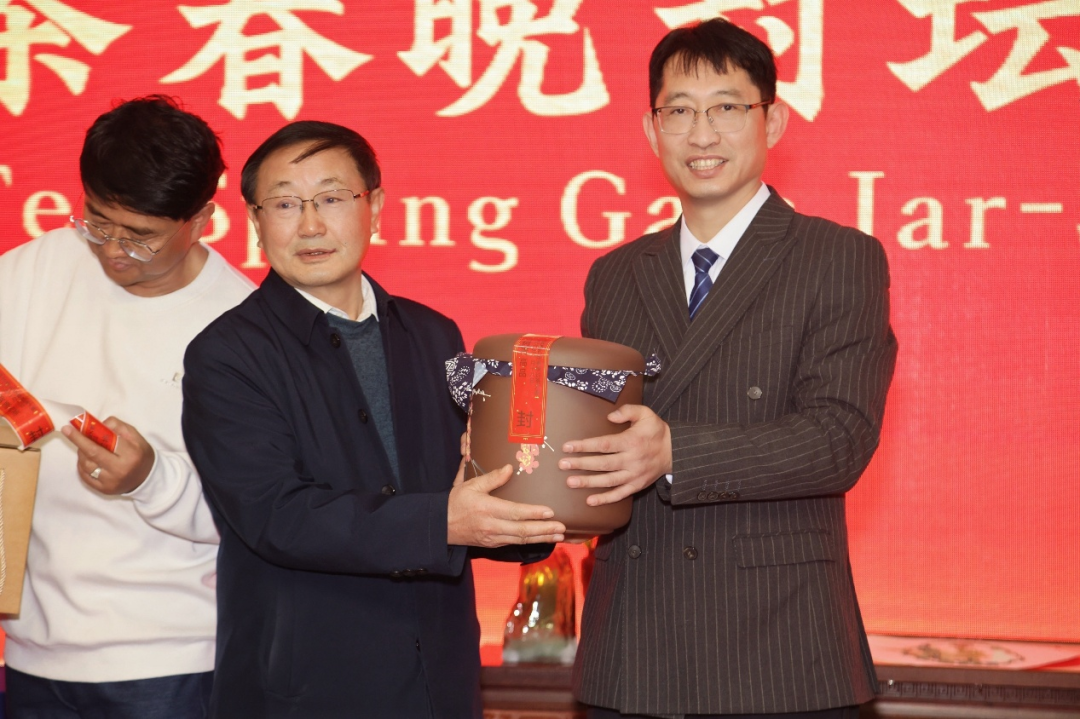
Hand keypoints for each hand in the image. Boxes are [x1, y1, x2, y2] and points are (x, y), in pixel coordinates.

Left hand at [61, 417, 154, 494]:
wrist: (147, 478)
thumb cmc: (140, 454)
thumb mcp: (135, 436)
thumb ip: (118, 427)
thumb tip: (97, 425)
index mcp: (130, 454)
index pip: (104, 442)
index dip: (85, 434)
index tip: (72, 426)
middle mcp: (119, 469)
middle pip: (92, 454)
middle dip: (77, 441)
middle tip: (67, 431)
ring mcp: (110, 482)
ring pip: (86, 465)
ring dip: (81, 453)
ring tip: (84, 447)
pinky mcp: (104, 490)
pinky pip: (85, 476)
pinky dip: (82, 465)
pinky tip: (86, 459)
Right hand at [447, 464, 565, 546]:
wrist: (440, 526)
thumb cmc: (455, 502)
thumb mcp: (470, 485)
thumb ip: (491, 477)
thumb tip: (510, 468)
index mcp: (487, 509)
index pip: (515, 513)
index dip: (534, 513)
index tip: (550, 512)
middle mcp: (492, 526)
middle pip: (522, 531)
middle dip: (544, 530)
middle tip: (562, 527)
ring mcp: (493, 538)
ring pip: (521, 540)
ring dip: (541, 538)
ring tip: (559, 535)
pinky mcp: (493, 544)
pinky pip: (515, 543)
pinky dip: (530, 541)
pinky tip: (542, 538)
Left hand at [559, 404, 671, 505]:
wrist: (675, 451)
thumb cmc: (656, 431)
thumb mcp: (646, 414)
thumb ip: (628, 411)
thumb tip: (610, 416)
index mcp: (631, 441)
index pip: (604, 444)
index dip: (585, 446)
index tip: (567, 446)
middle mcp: (632, 459)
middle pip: (602, 463)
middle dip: (581, 464)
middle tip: (563, 464)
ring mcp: (634, 475)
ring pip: (608, 481)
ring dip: (589, 482)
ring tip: (570, 482)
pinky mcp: (637, 485)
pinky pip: (620, 494)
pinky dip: (605, 499)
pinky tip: (590, 500)